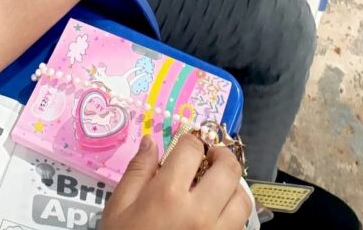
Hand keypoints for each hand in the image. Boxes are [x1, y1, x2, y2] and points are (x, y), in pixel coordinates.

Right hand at [103, 134, 252, 229]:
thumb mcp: (119, 208)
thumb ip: (137, 171)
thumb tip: (150, 142)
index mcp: (169, 195)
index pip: (192, 149)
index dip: (190, 141)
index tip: (186, 146)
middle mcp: (199, 212)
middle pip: (228, 169)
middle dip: (220, 155)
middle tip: (209, 156)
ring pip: (242, 198)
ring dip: (232, 185)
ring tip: (217, 185)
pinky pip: (240, 225)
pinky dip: (234, 212)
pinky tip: (217, 212)